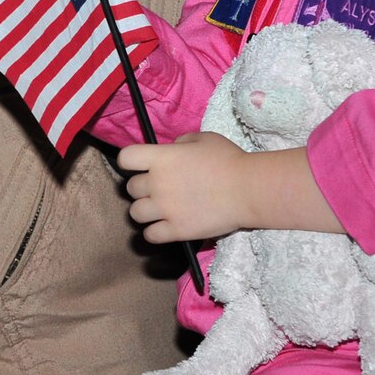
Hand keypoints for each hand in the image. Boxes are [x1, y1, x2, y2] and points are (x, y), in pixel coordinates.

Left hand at [114, 131, 250, 242]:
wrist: (248, 190)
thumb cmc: (229, 160)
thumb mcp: (204, 139)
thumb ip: (182, 141)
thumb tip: (173, 148)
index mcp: (161, 158)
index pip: (126, 158)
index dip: (130, 162)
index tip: (140, 166)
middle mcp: (157, 183)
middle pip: (131, 188)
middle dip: (143, 188)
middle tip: (158, 189)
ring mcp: (165, 209)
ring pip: (136, 213)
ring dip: (145, 211)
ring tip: (160, 210)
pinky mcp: (176, 230)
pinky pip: (150, 235)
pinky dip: (154, 232)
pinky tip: (165, 227)